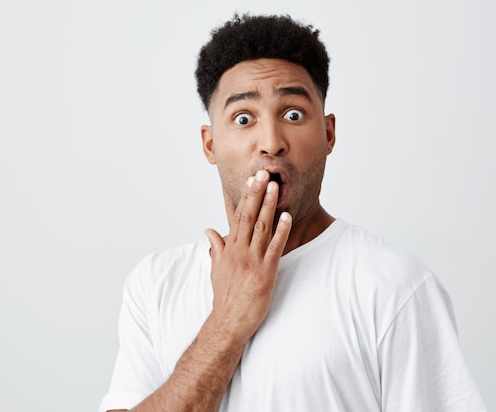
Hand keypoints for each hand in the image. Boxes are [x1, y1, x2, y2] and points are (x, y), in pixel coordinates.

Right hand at [204, 170, 291, 344]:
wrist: (228, 321)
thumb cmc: (224, 296)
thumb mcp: (216, 268)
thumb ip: (215, 246)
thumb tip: (208, 230)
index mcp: (230, 248)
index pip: (238, 216)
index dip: (246, 197)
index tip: (251, 180)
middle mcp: (240, 250)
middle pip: (249, 216)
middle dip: (257, 193)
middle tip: (264, 174)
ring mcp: (252, 260)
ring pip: (261, 227)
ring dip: (269, 206)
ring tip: (275, 187)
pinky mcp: (265, 272)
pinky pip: (274, 248)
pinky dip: (281, 231)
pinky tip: (287, 217)